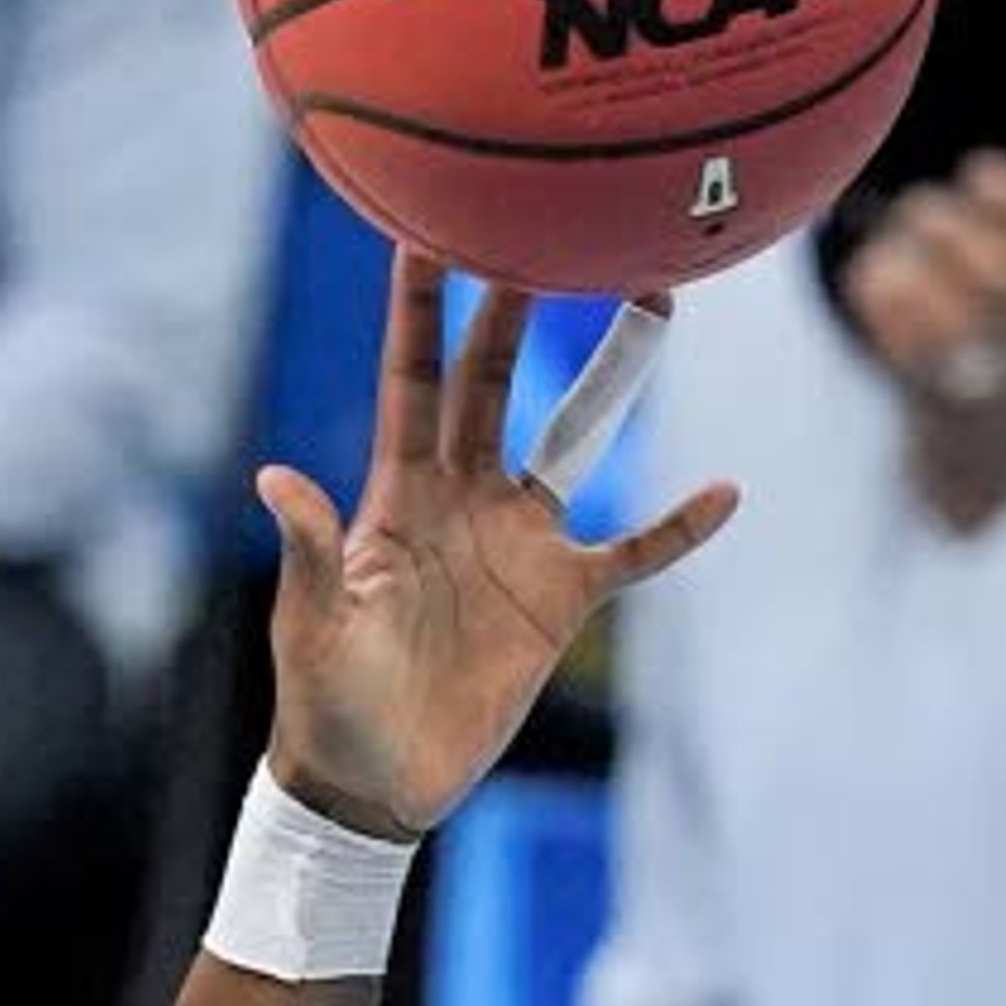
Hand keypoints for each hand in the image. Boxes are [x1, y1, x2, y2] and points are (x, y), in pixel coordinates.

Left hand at [258, 250, 734, 841]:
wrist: (374, 783)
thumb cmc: (327, 703)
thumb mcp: (313, 625)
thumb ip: (313, 549)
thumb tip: (278, 477)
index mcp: (398, 492)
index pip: (413, 378)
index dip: (420, 308)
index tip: (429, 226)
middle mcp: (463, 498)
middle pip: (494, 380)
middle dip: (517, 304)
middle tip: (548, 221)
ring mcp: (516, 543)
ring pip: (574, 438)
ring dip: (612, 373)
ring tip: (656, 297)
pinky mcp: (558, 600)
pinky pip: (633, 552)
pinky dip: (678, 527)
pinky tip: (726, 492)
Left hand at [837, 156, 1005, 532]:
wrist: (998, 513)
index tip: (977, 172)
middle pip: (1001, 279)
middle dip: (950, 230)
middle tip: (913, 210)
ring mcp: (990, 391)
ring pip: (954, 315)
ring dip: (909, 268)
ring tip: (884, 250)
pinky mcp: (941, 417)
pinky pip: (913, 357)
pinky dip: (885, 312)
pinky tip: (868, 281)